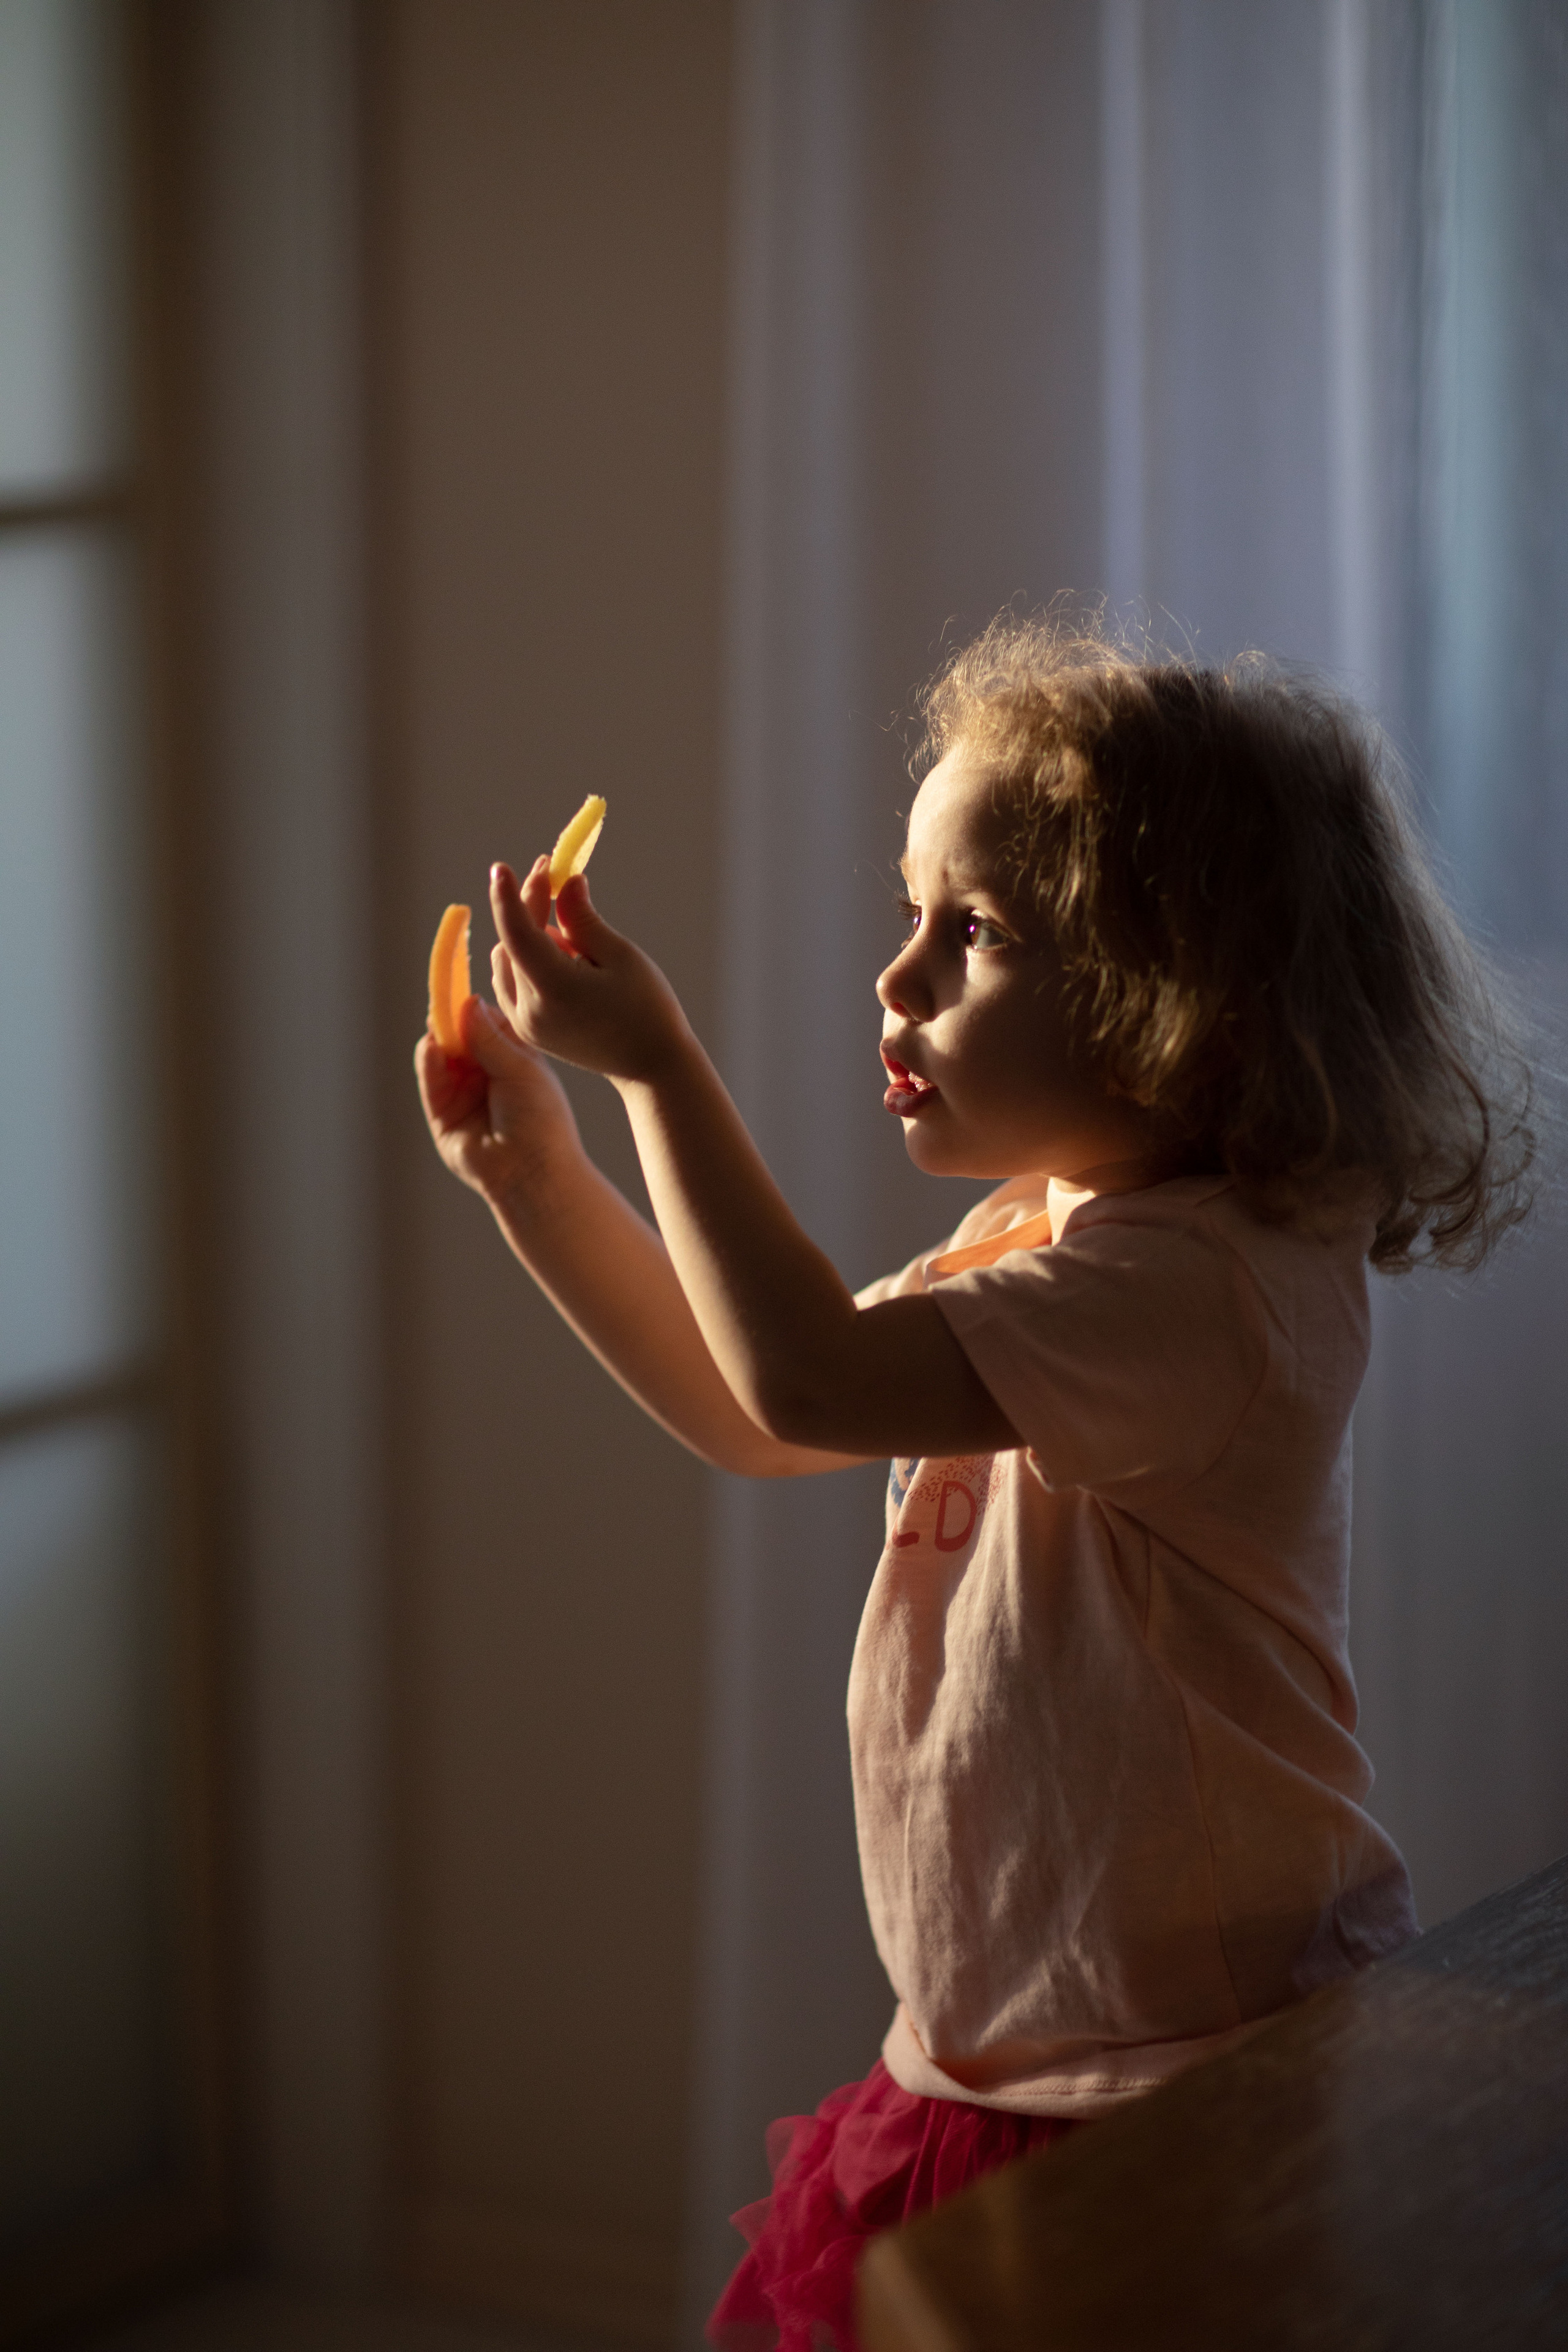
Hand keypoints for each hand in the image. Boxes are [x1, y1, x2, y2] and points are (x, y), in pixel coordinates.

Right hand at [415, 990, 581, 1202]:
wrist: (533, 1171)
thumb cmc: (541, 1119)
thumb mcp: (521, 1069)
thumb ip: (491, 1038)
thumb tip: (468, 1001)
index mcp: (513, 1058)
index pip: (488, 1021)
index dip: (475, 1003)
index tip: (465, 978)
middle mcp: (486, 1072)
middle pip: (460, 1034)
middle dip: (451, 1016)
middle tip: (444, 990)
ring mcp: (463, 1092)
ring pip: (442, 1055)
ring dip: (438, 1036)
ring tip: (438, 1018)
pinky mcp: (443, 1113)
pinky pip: (431, 1081)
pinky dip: (428, 1061)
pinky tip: (432, 1045)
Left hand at [489, 856, 689, 1083]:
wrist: (651, 1066)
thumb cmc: (647, 1008)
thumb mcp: (621, 956)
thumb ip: (584, 919)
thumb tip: (564, 883)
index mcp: (555, 990)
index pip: (518, 933)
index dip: (508, 896)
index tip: (501, 867)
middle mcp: (530, 1010)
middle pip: (512, 942)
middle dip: (528, 905)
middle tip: (550, 870)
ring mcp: (524, 1023)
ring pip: (506, 960)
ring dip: (527, 934)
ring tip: (571, 932)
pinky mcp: (527, 1029)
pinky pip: (510, 981)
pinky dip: (525, 958)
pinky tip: (559, 954)